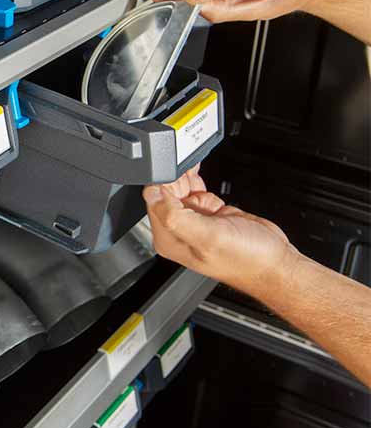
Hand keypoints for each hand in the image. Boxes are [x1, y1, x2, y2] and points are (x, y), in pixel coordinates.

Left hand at [143, 166, 300, 297]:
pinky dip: (196, 179)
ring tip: (193, 165)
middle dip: (175, 176)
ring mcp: (193, 221)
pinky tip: (200, 175)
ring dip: (185, 175)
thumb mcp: (208, 237)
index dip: (162, 182)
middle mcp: (177, 230)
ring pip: (178, 187)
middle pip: (164, 191)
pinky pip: (194, 189)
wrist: (275, 262)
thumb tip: (152, 194)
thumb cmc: (247, 259)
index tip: (175, 172)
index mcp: (169, 239)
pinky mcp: (207, 212)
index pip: (152, 200)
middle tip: (187, 166)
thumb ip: (175, 216)